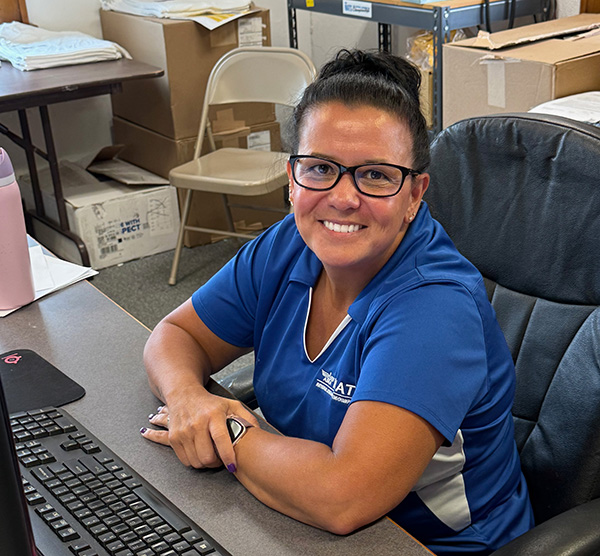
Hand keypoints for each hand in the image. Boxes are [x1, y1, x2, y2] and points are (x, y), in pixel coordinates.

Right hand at [140, 391, 257, 471]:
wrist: (184, 394)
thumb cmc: (210, 402)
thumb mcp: (231, 404)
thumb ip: (246, 417)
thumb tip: (258, 431)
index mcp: (214, 414)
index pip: (221, 439)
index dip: (227, 456)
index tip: (233, 466)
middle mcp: (197, 423)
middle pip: (207, 456)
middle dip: (216, 463)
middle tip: (221, 460)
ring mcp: (184, 431)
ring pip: (196, 461)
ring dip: (205, 464)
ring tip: (211, 455)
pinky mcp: (174, 437)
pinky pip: (185, 460)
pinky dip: (194, 461)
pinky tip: (200, 453)